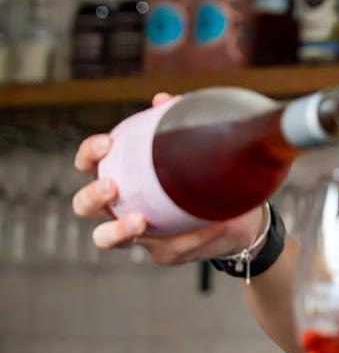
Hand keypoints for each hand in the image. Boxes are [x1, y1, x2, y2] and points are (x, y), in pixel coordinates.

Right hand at [71, 92, 265, 264]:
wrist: (240, 214)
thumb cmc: (208, 176)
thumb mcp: (197, 148)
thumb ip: (177, 123)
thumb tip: (164, 99)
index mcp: (123, 176)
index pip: (91, 164)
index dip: (89, 155)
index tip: (106, 144)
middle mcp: (121, 206)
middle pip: (84, 206)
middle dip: (92, 196)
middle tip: (111, 187)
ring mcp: (139, 234)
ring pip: (107, 239)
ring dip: (117, 230)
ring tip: (139, 221)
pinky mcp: (163, 253)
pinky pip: (170, 249)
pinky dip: (189, 238)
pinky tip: (209, 226)